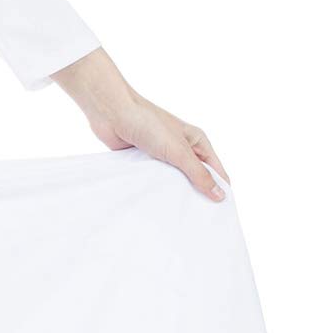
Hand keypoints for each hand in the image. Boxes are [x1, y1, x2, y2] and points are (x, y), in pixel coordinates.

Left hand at [51, 47, 228, 201]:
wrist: (111, 113)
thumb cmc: (147, 123)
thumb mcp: (178, 151)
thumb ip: (198, 174)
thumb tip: (220, 195)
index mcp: (196, 141)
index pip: (216, 169)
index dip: (220, 188)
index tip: (219, 211)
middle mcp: (181, 148)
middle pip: (195, 177)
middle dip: (196, 194)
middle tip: (197, 219)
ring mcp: (162, 154)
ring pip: (173, 179)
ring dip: (173, 192)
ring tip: (177, 215)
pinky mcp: (144, 160)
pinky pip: (154, 178)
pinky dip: (155, 188)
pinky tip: (156, 204)